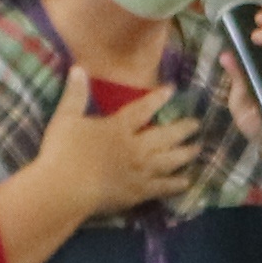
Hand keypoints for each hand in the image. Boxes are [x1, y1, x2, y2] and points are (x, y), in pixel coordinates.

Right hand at [27, 73, 204, 222]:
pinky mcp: (137, 194)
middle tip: (197, 124)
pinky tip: (186, 182)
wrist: (65, 188)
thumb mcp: (65, 118)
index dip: (158, 98)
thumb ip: (75, 94)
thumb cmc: (63, 152)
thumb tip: (78, 68)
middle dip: (182, 128)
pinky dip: (175, 184)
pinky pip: (161, 188)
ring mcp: (138, 172)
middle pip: (164, 136)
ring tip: (198, 149)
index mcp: (118, 128)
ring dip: (185, 154)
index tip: (173, 90)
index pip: (142, 109)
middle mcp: (134, 148)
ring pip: (168, 161)